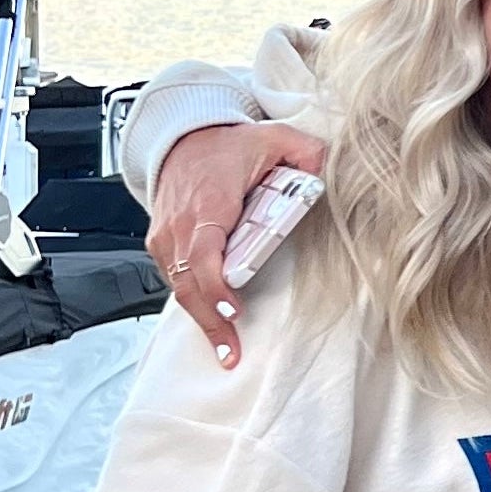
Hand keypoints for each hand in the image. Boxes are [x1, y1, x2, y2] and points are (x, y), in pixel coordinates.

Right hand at [150, 122, 324, 364]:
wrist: (181, 140)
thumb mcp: (272, 139)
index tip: (232, 311)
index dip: (216, 286)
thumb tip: (327, 168)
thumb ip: (305, 153)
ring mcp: (167, 236)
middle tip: (231, 352)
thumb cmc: (223, 146)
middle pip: (189, 282)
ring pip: (179, 287)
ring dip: (201, 320)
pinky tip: (212, 327)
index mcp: (208, 203)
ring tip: (226, 350)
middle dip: (210, 321)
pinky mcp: (163, 245)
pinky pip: (175, 280)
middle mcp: (181, 224)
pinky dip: (194, 304)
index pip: (204, 253)